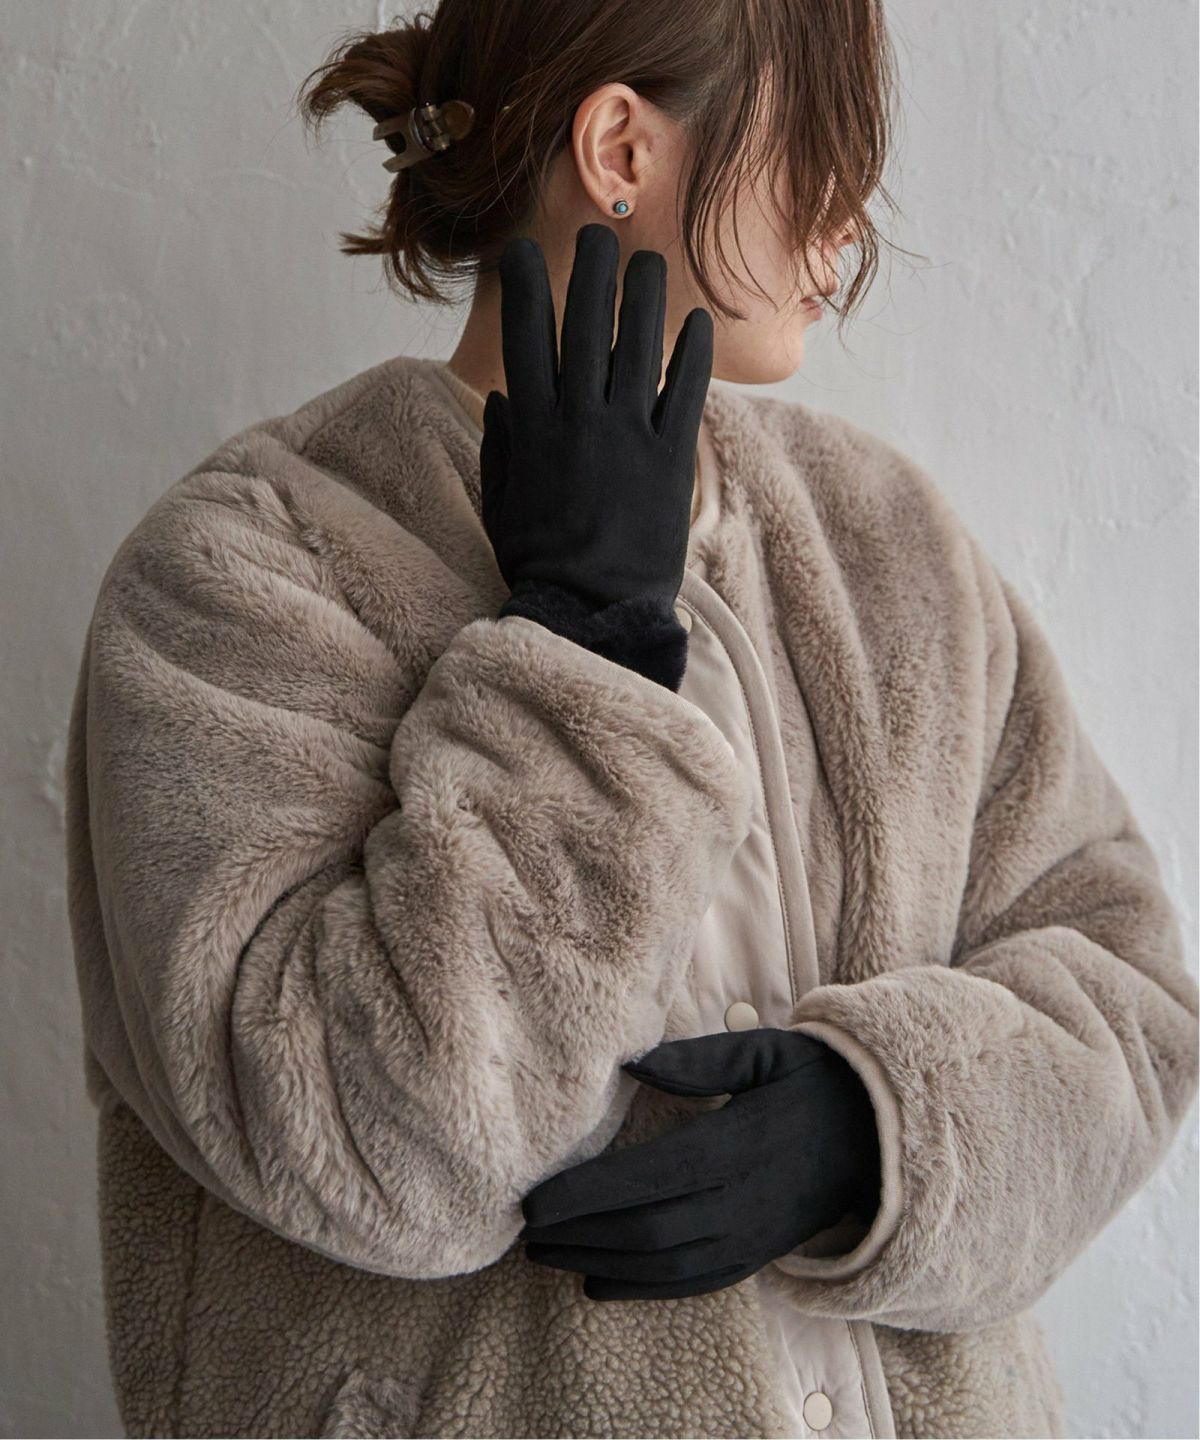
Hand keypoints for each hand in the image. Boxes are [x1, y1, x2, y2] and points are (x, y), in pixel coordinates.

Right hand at [479, 222, 712, 613]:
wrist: (594, 612)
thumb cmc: (542, 564)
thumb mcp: (504, 507)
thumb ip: (501, 448)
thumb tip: (502, 397)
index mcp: (533, 430)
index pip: (523, 339)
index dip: (522, 287)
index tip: (518, 252)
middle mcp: (579, 420)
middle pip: (584, 325)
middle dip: (588, 270)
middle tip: (597, 231)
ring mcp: (627, 436)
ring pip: (636, 346)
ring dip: (642, 295)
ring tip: (647, 259)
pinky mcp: (670, 459)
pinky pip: (684, 393)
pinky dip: (692, 355)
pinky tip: (698, 322)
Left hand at [518, 1028, 881, 1301]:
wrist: (882, 1138)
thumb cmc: (812, 1082)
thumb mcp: (764, 1053)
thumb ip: (698, 1059)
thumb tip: (630, 1060)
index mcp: (737, 1145)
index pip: (648, 1180)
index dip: (588, 1196)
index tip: (536, 1200)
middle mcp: (741, 1201)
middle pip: (645, 1230)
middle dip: (579, 1234)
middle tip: (522, 1230)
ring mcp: (750, 1236)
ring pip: (662, 1264)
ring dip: (597, 1262)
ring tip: (545, 1253)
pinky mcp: (755, 1256)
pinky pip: (692, 1283)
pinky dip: (640, 1289)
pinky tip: (596, 1283)